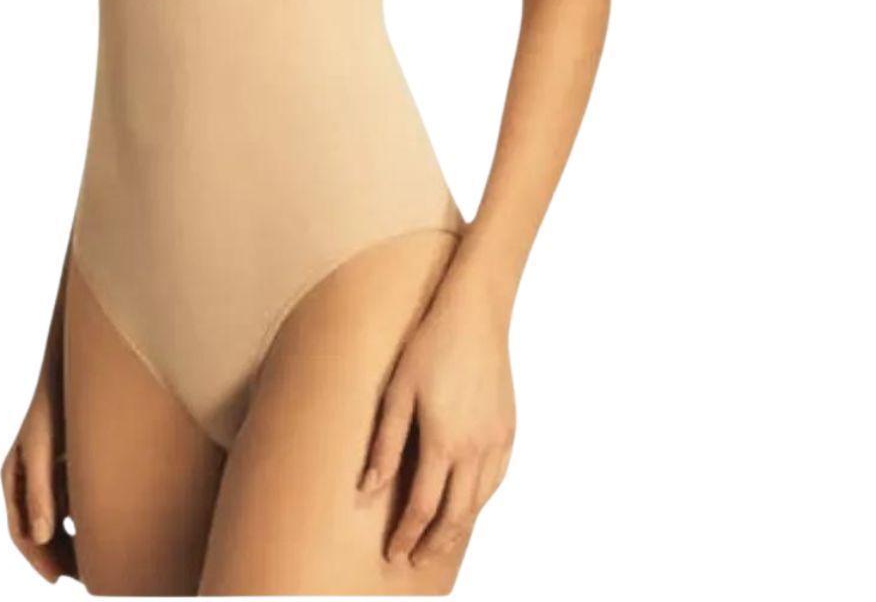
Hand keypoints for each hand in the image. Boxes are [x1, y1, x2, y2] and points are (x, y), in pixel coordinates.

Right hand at [1, 382, 76, 581]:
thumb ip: (41, 492)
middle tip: (85, 577)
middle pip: (40, 529)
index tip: (58, 579)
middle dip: (58, 555)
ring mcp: (48, 470)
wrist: (77, 367)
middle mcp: (29, 477)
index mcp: (14, 478)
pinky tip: (104, 525)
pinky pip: (73, 499)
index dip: (38, 559)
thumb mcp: (43, 448)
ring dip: (71, 539)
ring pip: (57, 517)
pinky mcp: (68, 460)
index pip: (21, 531)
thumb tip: (42, 538)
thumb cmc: (54, 404)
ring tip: (96, 560)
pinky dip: (83, 516)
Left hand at [359, 246, 515, 566]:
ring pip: (479, 502)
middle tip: (414, 560)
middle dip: (433, 544)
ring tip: (438, 541)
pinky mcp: (509, 429)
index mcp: (444, 442)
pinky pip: (496, 479)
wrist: (475, 315)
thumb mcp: (396, 391)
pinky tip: (467, 503)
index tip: (393, 553)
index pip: (423, 507)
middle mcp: (475, 449)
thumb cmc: (429, 346)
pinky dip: (480, 500)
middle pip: (456, 516)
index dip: (407, 535)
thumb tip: (367, 490)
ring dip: (458, 527)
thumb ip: (384, 443)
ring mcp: (497, 441)